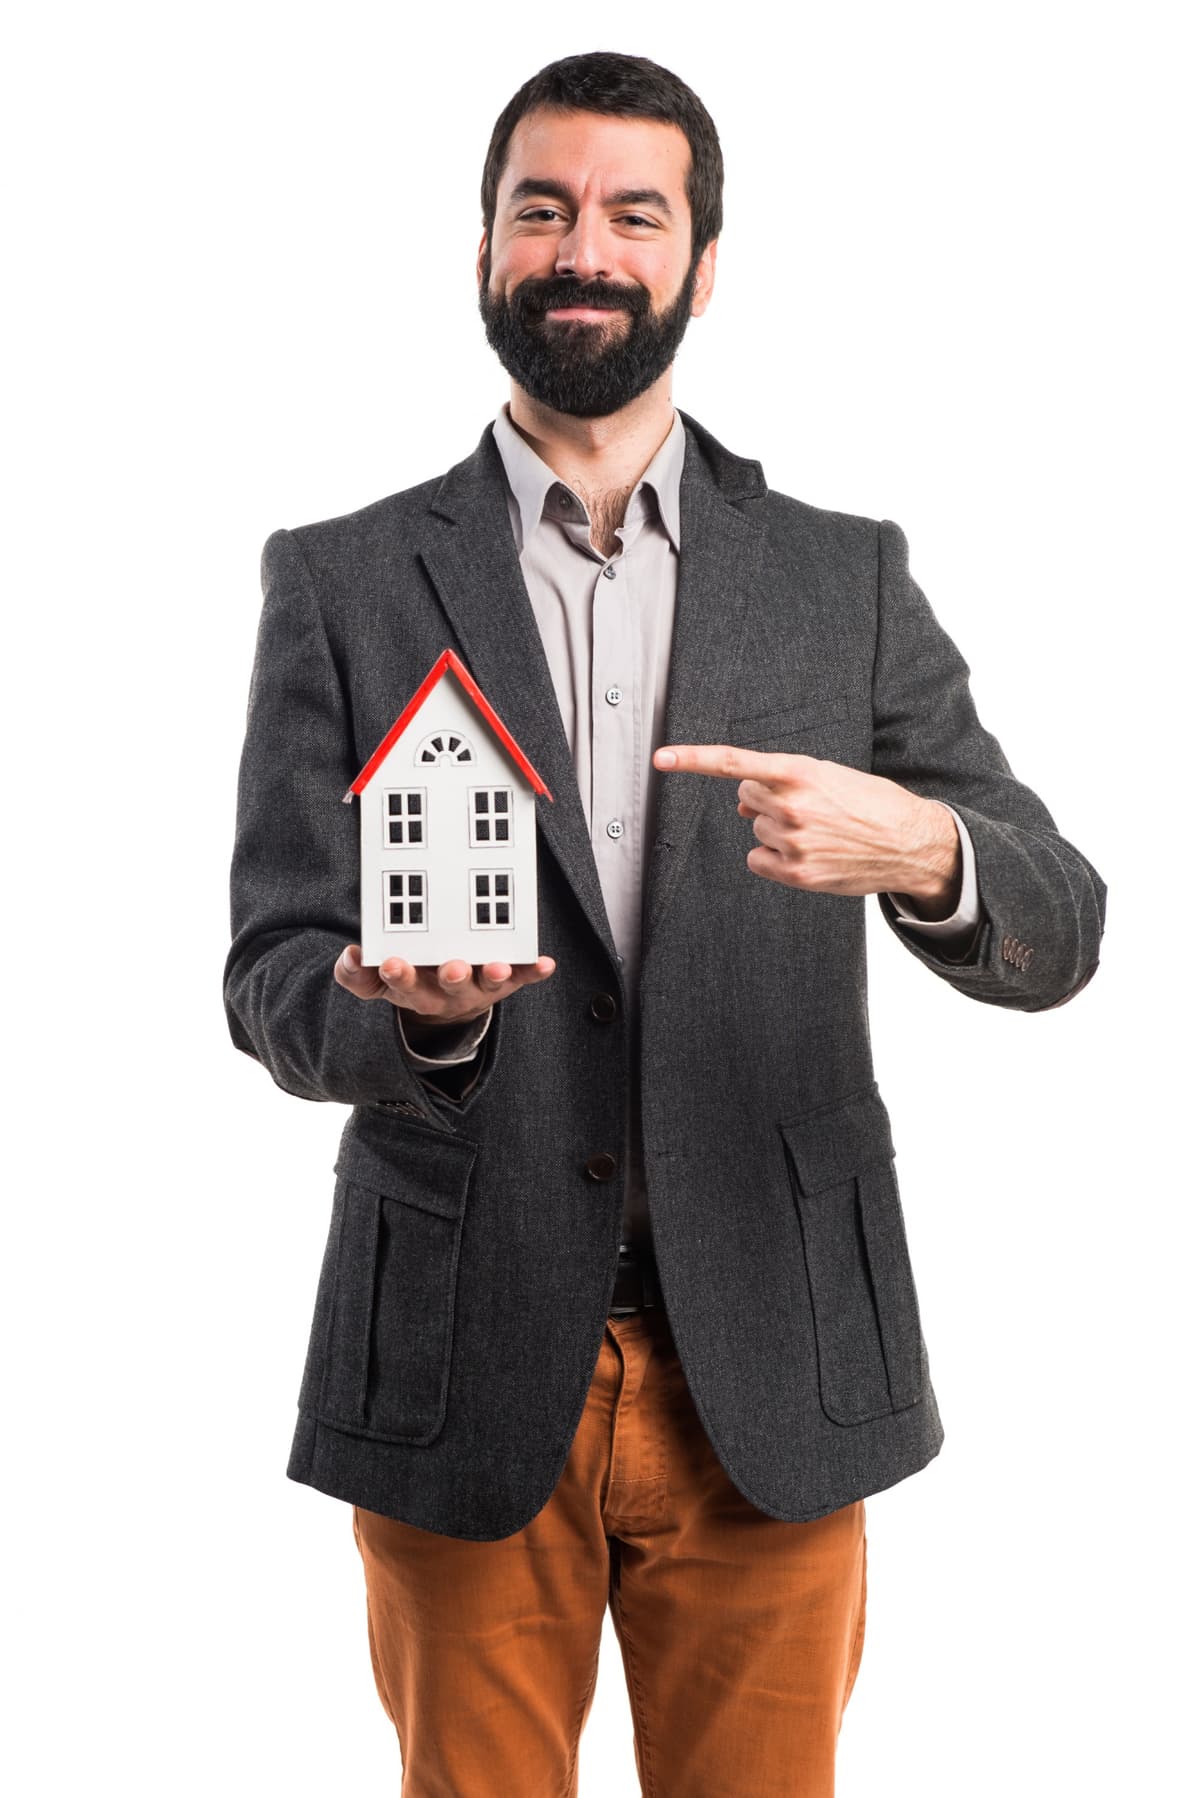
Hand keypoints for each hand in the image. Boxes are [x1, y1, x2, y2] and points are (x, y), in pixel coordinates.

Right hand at [334, 947, 556, 1029]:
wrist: (443, 998)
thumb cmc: (409, 977)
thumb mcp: (376, 979)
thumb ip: (357, 973)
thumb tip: (350, 956)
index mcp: (414, 989)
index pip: (403, 983)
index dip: (398, 975)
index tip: (391, 963)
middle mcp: (448, 992)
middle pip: (449, 988)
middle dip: (451, 977)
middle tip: (451, 968)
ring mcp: (478, 988)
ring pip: (486, 985)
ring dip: (493, 976)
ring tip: (498, 967)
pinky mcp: (504, 981)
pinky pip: (521, 977)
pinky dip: (533, 972)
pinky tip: (546, 964)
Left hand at [652, 743, 960, 910]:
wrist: (910, 842)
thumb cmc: (871, 804)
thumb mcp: (830, 777)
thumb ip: (781, 782)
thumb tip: (739, 799)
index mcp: (800, 772)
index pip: (734, 763)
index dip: (693, 759)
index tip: (661, 758)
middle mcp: (791, 806)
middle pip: (747, 797)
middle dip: (768, 799)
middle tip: (808, 805)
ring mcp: (793, 842)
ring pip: (756, 829)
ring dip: (777, 829)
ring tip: (818, 830)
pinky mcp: (797, 873)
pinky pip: (758, 860)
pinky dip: (774, 858)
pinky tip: (806, 853)